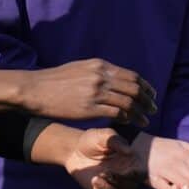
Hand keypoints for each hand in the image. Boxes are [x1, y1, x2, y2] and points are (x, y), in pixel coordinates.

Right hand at [11, 58, 155, 125]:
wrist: (36, 89)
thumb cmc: (56, 80)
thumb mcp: (81, 67)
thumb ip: (99, 72)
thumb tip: (115, 78)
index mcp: (101, 66)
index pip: (131, 76)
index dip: (144, 86)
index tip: (151, 94)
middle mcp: (101, 77)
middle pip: (133, 89)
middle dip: (147, 100)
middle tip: (153, 108)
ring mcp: (96, 93)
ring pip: (127, 102)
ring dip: (140, 112)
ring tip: (146, 119)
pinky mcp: (89, 108)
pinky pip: (115, 113)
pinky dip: (126, 118)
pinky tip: (130, 122)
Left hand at [62, 127, 141, 188]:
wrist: (74, 150)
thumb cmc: (93, 140)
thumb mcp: (104, 136)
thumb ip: (116, 142)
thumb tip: (130, 152)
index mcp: (130, 160)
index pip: (141, 171)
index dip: (137, 174)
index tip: (127, 171)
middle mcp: (125, 173)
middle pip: (132, 185)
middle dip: (120, 182)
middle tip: (106, 173)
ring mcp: (113, 183)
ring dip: (110, 188)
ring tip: (97, 177)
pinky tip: (94, 182)